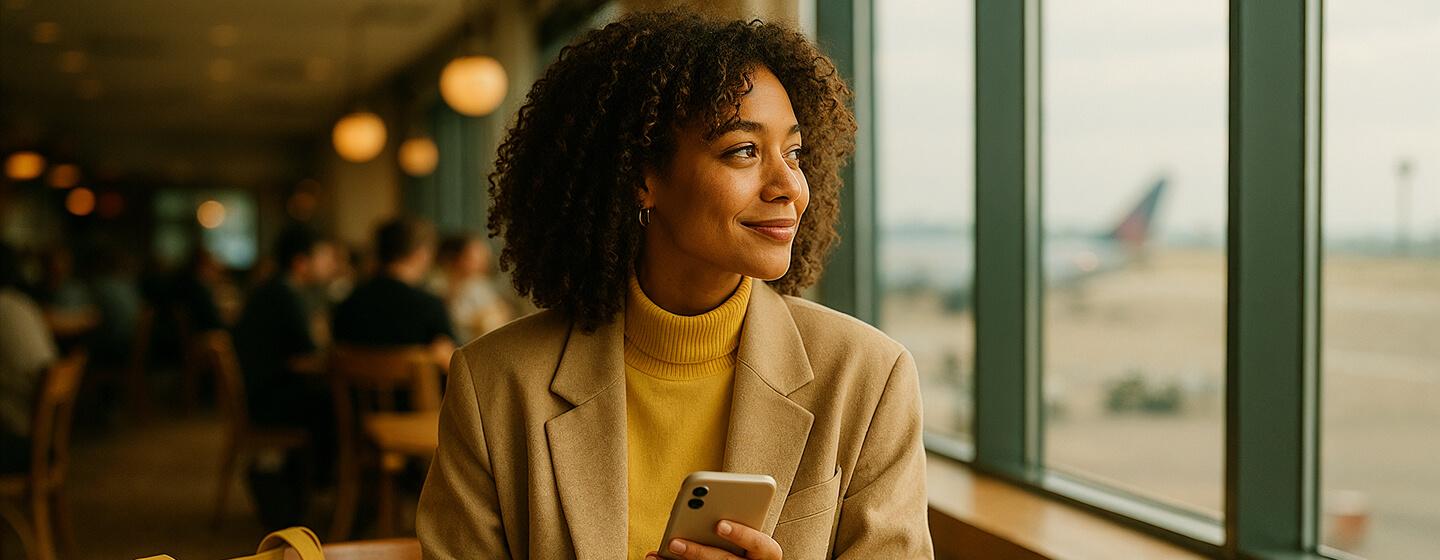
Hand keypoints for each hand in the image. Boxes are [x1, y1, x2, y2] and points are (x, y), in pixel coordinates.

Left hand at [645, 520, 781, 559]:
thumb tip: (699, 507)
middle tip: (675, 542)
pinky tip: (656, 557)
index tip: (720, 524)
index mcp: (766, 552)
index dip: (741, 534)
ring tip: (660, 550)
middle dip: (698, 552)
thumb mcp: (746, 531)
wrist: (744, 559)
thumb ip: (732, 520)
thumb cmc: (745, 541)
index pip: (760, 544)